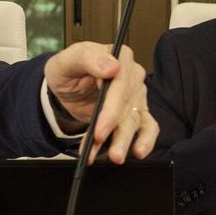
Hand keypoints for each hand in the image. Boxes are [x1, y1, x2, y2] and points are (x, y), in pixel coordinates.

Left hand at [44, 42, 156, 163]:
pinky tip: (139, 152)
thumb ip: (88, 58)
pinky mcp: (137, 112)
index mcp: (119, 57)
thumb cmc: (68, 70)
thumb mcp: (67, 60)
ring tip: (115, 157)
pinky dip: (146, 141)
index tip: (99, 129)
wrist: (67, 87)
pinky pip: (148, 127)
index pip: (120, 84)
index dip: (111, 109)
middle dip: (115, 130)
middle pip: (128, 106)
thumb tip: (112, 66)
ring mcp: (136, 95)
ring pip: (135, 120)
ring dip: (124, 141)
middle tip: (101, 145)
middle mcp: (132, 76)